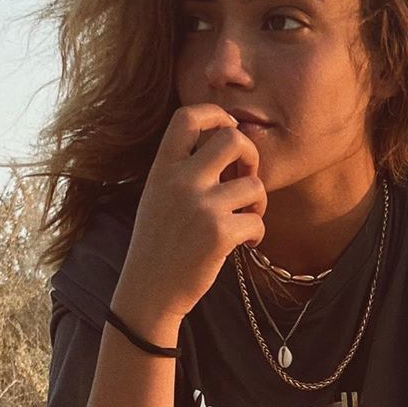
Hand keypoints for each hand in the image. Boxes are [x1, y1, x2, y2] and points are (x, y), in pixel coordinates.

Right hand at [120, 104, 266, 321]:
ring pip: (254, 184)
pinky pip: (258, 221)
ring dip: (258, 203)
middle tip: (247, 177)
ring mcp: (201, 207)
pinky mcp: (219, 234)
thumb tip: (226, 143)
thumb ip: (182, 170)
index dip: (216, 114)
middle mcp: (181, 181)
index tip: (229, 130)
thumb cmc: (158, 245)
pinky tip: (246, 245)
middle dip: (251, 155)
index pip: (189, 116)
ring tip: (246, 220)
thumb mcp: (157, 197)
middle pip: (233, 139)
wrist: (149, 292)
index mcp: (162, 169)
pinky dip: (258, 234)